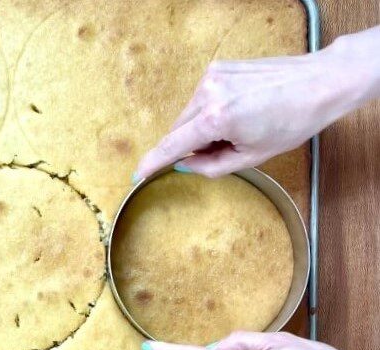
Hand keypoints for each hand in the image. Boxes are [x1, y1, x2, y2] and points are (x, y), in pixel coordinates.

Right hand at [135, 27, 379, 179]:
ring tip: (234, 130)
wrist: (320, 83)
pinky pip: (201, 98)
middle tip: (219, 151)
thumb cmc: (292, 122)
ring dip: (200, 128)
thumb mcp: (251, 157)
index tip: (137, 173)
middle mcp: (208, 92)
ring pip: (189, 114)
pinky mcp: (219, 67)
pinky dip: (208, 112)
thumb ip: (211, 166)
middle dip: (190, 146)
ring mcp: (212, 76)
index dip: (154, 162)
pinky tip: (235, 113)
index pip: (173, 145)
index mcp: (216, 118)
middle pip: (179, 129)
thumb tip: (185, 164)